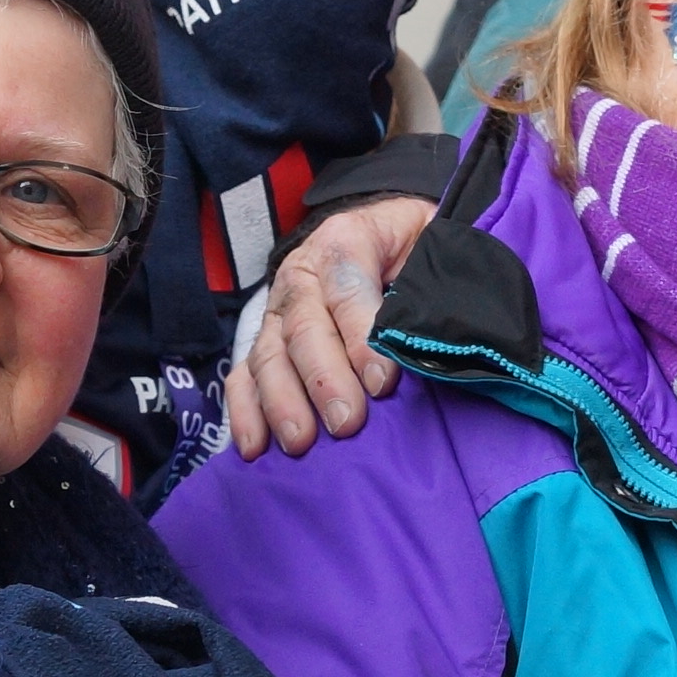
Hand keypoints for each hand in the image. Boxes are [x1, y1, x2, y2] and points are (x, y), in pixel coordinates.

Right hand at [225, 197, 432, 455]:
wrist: (385, 230)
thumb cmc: (414, 246)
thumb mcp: (429, 244)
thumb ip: (427, 284)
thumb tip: (431, 338)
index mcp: (344, 242)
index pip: (348, 289)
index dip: (362, 337)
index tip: (382, 382)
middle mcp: (302, 276)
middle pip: (304, 328)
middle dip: (323, 380)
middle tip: (345, 422)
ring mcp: (279, 311)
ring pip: (270, 355)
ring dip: (281, 402)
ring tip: (299, 443)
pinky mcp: (267, 341)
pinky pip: (246, 376)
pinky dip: (245, 411)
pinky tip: (253, 446)